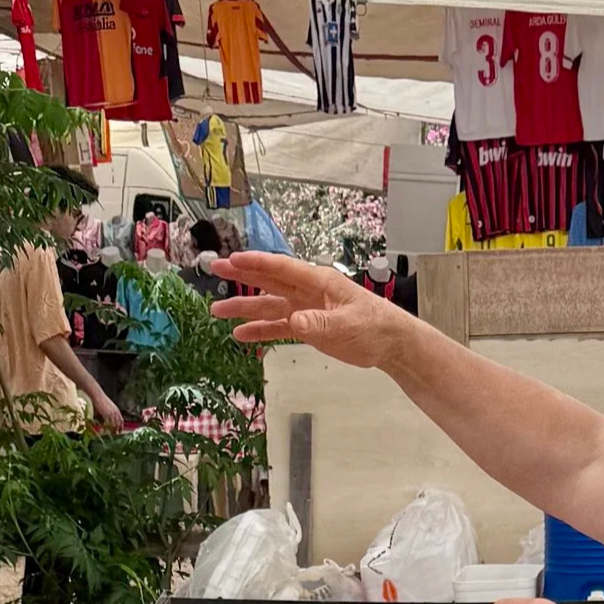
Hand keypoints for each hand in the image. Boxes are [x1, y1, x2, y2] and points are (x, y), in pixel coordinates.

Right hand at [89, 389, 128, 431]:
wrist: (97, 395)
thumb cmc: (101, 399)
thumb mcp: (108, 406)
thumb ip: (109, 412)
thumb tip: (107, 419)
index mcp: (116, 410)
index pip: (121, 420)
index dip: (121, 426)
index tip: (120, 430)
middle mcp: (115, 412)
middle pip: (118, 423)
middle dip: (118, 429)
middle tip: (116, 434)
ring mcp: (111, 413)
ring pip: (114, 424)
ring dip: (113, 430)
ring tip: (112, 434)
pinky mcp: (106, 414)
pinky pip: (108, 423)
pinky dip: (107, 428)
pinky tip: (106, 431)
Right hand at [211, 253, 410, 366]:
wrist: (389, 343)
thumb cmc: (374, 326)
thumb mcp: (348, 324)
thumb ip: (320, 323)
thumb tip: (294, 321)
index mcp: (318, 281)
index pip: (282, 269)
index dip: (257, 264)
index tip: (233, 260)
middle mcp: (307, 291)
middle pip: (269, 281)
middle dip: (242, 275)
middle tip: (214, 268)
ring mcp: (305, 309)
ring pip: (269, 306)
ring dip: (244, 308)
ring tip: (217, 310)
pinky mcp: (307, 327)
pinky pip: (278, 327)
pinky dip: (260, 331)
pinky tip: (241, 334)